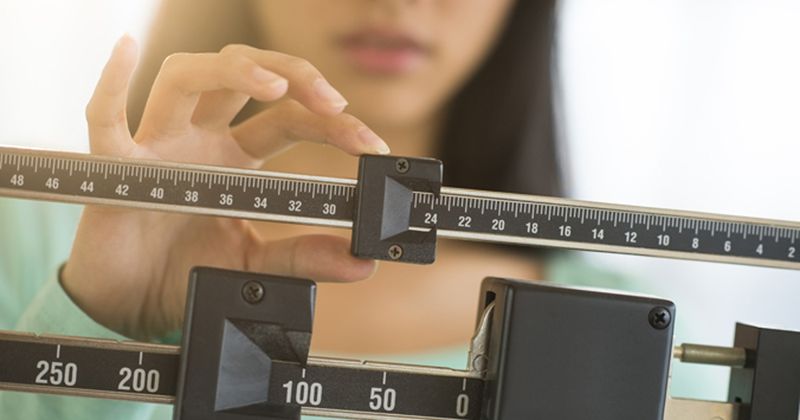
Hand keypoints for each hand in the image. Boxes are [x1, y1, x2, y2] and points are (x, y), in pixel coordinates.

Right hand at [62, 36, 388, 339]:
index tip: (372, 145)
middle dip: (294, 77)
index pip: (288, 119)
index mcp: (235, 158)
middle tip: (335, 103)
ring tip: (275, 87)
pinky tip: (125, 49)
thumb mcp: (256, 263)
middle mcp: (200, 140)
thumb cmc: (185, 271)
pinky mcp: (117, 167)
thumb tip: (360, 262)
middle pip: (245, 78)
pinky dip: (110, 84)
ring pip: (187, 77)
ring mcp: (159, 145)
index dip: (333, 126)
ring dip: (232, 71)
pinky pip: (105, 119)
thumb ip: (303, 257)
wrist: (134, 305)